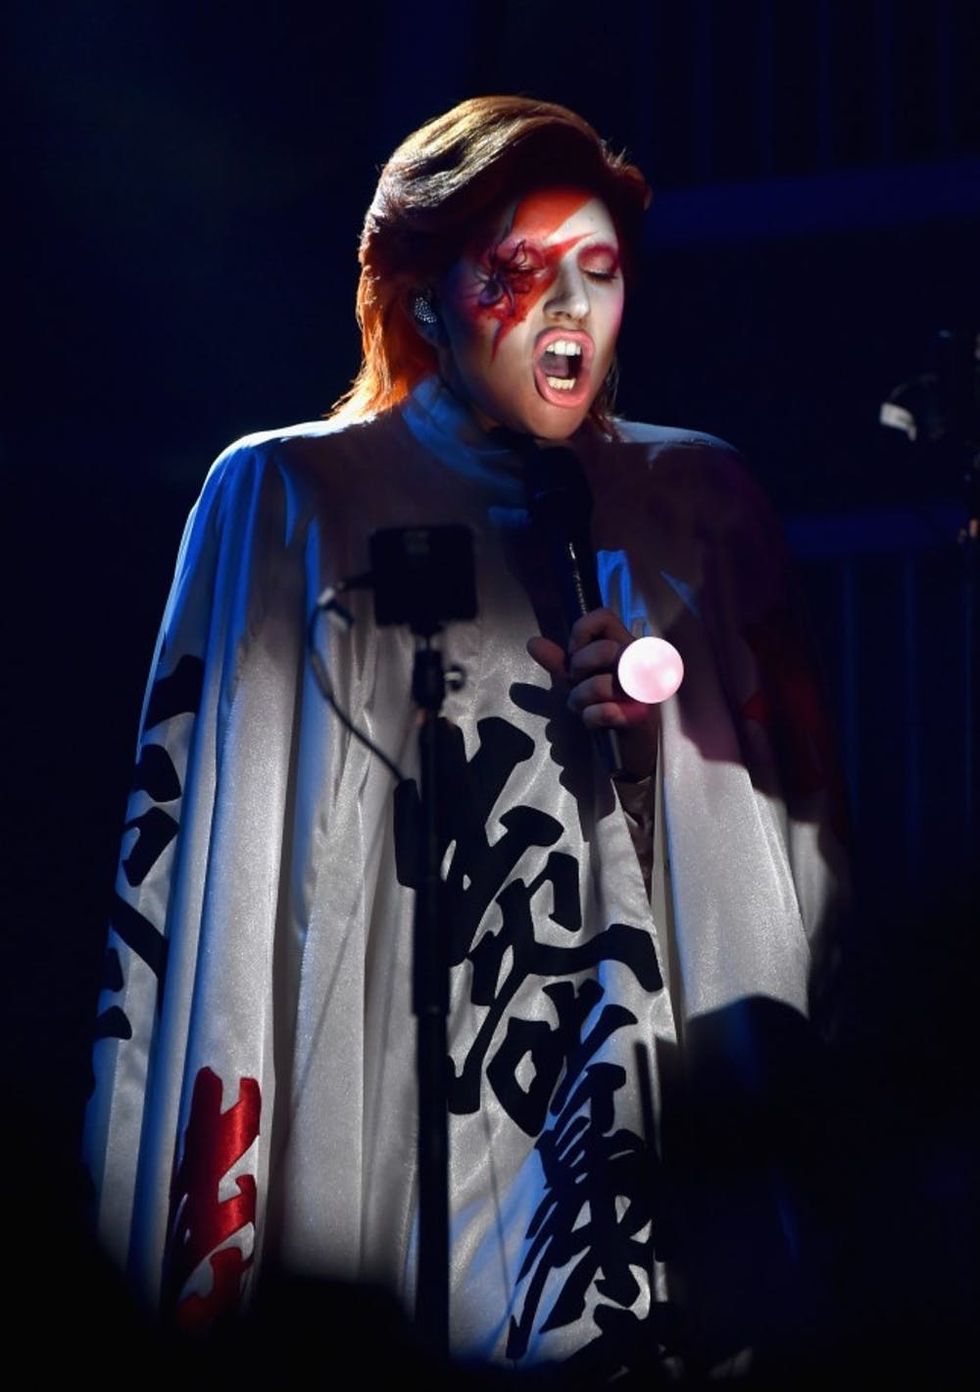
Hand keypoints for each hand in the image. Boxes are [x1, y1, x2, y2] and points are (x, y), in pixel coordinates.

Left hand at [527, 608, 657, 780]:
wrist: (627, 750)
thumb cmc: (606, 707)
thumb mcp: (579, 681)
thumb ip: (559, 662)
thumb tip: (534, 643)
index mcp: (625, 646)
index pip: (604, 617)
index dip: (582, 634)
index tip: (575, 655)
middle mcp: (640, 663)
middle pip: (605, 650)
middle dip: (579, 671)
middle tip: (578, 684)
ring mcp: (644, 691)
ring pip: (602, 684)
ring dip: (581, 699)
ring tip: (585, 707)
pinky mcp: (642, 717)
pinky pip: (606, 711)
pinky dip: (592, 718)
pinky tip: (596, 721)